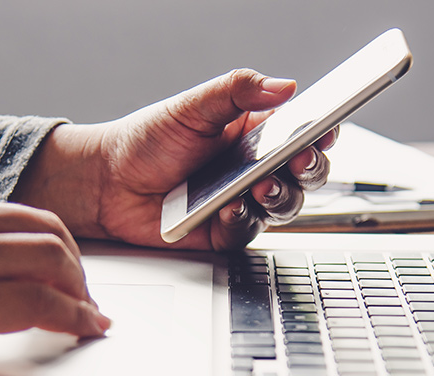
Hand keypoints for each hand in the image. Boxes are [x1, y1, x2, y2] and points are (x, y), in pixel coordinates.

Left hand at [13, 68, 336, 250]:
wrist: (107, 183)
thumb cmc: (148, 141)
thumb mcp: (194, 106)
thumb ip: (239, 91)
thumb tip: (285, 85)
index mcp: (255, 133)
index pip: (303, 132)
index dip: (321, 132)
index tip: (326, 129)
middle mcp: (255, 169)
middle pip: (305, 173)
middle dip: (310, 167)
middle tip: (300, 159)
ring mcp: (243, 202)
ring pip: (285, 206)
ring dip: (281, 195)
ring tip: (260, 185)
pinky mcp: (225, 231)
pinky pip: (248, 230)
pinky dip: (243, 219)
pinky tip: (230, 207)